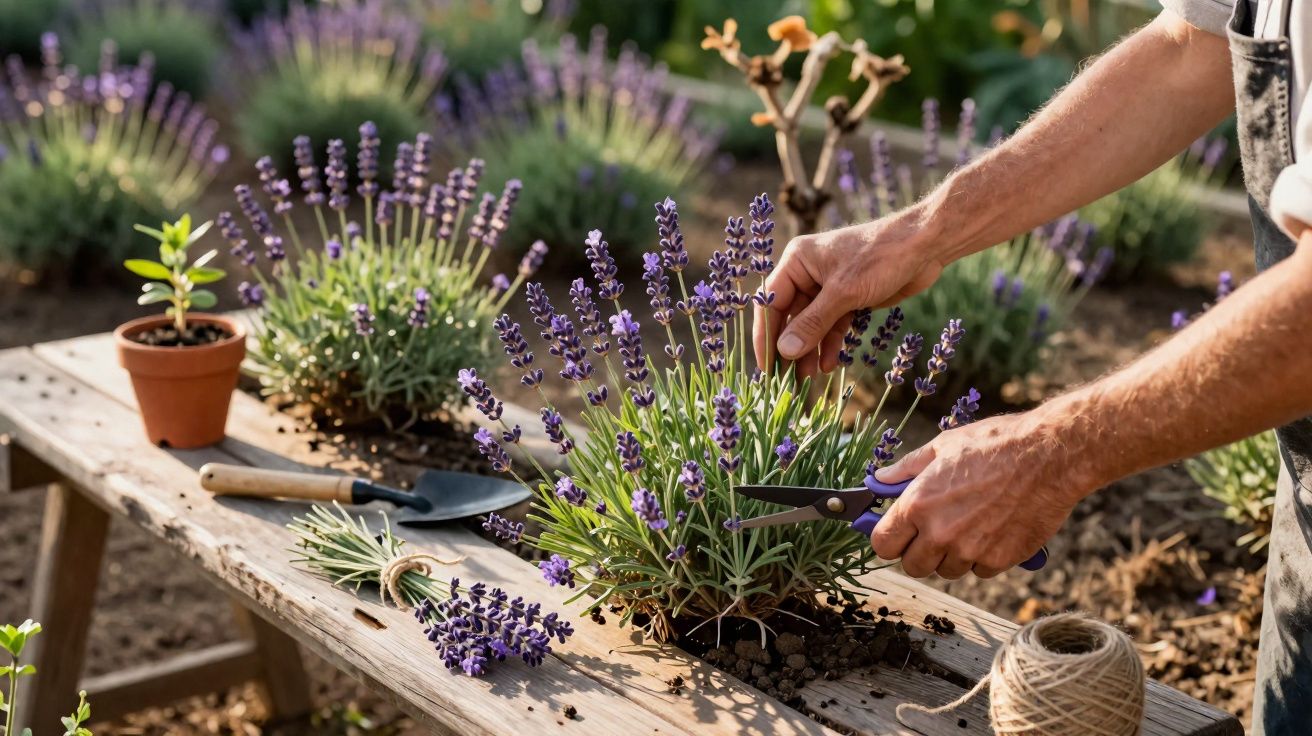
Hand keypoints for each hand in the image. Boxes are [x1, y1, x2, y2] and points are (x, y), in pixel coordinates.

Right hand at [753, 213, 945, 377]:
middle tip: (786, 379)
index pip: (771, 303)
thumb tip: (784, 352)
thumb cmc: (880, 256)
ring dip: (810, 350)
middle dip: (791, 347)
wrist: (925, 246)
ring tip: (808, 378)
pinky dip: (831, 344)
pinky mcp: (848, 297)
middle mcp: (808, 272)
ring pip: (811, 325)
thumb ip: (812, 323)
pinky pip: (832, 325)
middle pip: (790, 317)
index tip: (766, 366)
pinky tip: (830, 364)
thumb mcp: (843, 293)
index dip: (766, 336)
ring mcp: (828, 286)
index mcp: (797, 261)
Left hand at [869, 411, 1096, 578]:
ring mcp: (970, 550)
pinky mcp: (999, 560)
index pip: (882, 544)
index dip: (888, 538)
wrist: (1048, 456)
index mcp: (917, 505)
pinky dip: (982, 556)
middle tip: (933, 529)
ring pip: (946, 570)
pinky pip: (979, 570)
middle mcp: (939, 533)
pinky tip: (992, 529)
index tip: (897, 532)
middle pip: (912, 565)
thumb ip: (905, 469)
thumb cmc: (993, 445)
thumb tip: (880, 480)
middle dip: (918, 551)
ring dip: (951, 554)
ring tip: (968, 523)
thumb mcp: (942, 447)